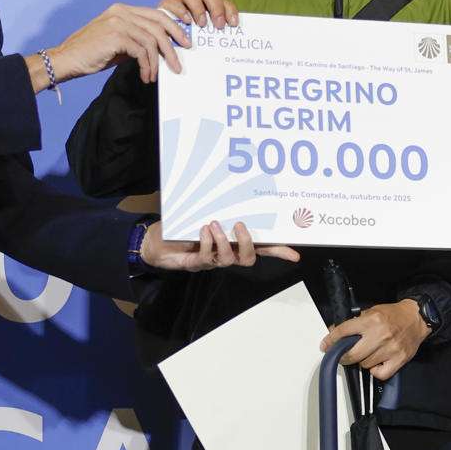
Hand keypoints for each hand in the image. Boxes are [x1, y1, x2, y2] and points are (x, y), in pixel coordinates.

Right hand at [41, 4, 193, 86]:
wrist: (66, 59)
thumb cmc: (91, 53)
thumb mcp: (118, 42)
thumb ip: (137, 39)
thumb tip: (161, 49)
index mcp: (122, 9)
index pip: (156, 14)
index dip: (173, 26)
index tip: (184, 40)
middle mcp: (121, 12)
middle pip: (158, 24)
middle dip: (173, 44)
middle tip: (179, 61)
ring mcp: (118, 22)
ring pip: (152, 39)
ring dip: (159, 61)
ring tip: (159, 74)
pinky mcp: (115, 36)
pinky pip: (141, 51)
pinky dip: (147, 66)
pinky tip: (146, 76)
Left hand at [140, 220, 299, 271]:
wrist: (155, 240)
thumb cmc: (182, 224)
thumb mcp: (204, 211)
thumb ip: (218, 206)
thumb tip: (234, 186)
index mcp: (233, 241)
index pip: (261, 248)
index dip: (278, 251)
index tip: (296, 254)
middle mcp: (226, 253)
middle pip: (248, 258)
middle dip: (247, 243)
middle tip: (240, 225)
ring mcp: (212, 260)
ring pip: (228, 259)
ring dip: (223, 241)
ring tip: (213, 224)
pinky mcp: (196, 264)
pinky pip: (206, 258)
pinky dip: (206, 242)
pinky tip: (202, 231)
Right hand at [156, 0, 238, 31]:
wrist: (164, 35)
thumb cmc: (188, 37)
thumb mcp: (205, 36)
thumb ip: (214, 35)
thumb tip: (230, 49)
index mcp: (208, 3)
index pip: (223, 1)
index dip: (230, 10)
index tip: (234, 24)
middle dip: (215, 7)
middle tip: (219, 24)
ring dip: (197, 7)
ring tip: (202, 24)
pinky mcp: (166, 4)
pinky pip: (171, 1)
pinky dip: (180, 10)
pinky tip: (186, 21)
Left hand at [321, 300, 430, 381]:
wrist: (417, 318)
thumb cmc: (394, 315)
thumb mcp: (371, 311)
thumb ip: (355, 322)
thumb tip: (335, 333)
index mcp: (371, 321)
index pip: (344, 332)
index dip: (331, 340)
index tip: (325, 346)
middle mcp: (380, 335)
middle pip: (352, 354)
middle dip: (344, 357)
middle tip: (344, 356)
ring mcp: (390, 349)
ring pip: (365, 365)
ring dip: (362, 361)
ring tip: (368, 354)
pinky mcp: (399, 359)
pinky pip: (380, 373)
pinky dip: (376, 371)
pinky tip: (377, 363)